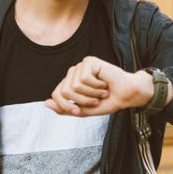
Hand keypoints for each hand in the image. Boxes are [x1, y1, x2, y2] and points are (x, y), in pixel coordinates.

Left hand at [44, 56, 168, 116]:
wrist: (126, 96)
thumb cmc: (107, 101)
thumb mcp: (83, 110)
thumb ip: (65, 109)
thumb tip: (46, 103)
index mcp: (69, 84)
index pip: (56, 95)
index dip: (66, 106)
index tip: (79, 112)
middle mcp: (72, 73)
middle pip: (65, 92)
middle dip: (82, 101)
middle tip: (95, 100)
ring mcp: (80, 66)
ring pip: (74, 86)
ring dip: (90, 94)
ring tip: (101, 92)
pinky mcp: (89, 61)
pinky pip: (84, 78)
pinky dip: (96, 86)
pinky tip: (104, 83)